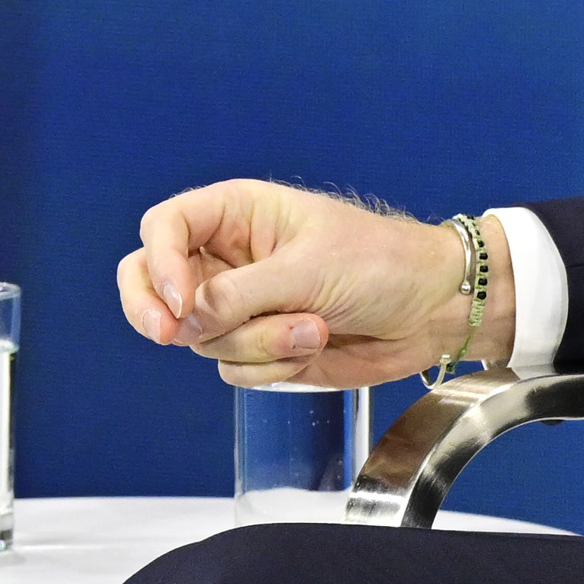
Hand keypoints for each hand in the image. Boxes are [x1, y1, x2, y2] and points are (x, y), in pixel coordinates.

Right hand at [117, 180, 513, 389]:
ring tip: (312, 326)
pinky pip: (233, 369)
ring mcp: (241, 307)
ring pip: (201, 338)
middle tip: (170, 334)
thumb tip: (185, 321)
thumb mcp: (309, 268)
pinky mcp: (260, 348)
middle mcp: (228, 259)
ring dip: (256, 342)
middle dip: (156, 312)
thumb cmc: (382, 263)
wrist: (431, 310)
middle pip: (153, 284)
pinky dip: (272, 366)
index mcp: (237, 214)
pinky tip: (315, 345)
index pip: (164, 228)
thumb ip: (240, 294)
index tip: (179, 303)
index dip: (158, 264)